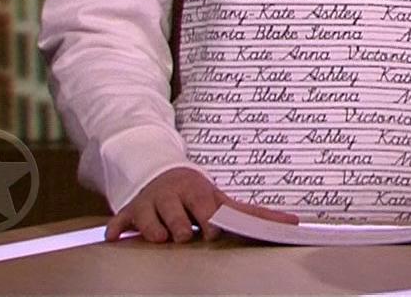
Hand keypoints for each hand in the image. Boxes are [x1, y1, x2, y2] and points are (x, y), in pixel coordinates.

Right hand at [106, 166, 298, 242]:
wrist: (163, 173)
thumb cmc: (199, 195)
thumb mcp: (225, 200)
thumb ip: (256, 215)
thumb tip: (296, 222)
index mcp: (199, 191)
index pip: (205, 205)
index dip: (209, 219)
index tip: (213, 230)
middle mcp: (173, 195)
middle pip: (176, 213)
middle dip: (181, 225)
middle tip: (185, 235)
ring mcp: (151, 203)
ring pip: (149, 218)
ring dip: (154, 228)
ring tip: (161, 236)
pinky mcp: (130, 211)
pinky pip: (120, 220)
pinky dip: (117, 228)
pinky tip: (115, 236)